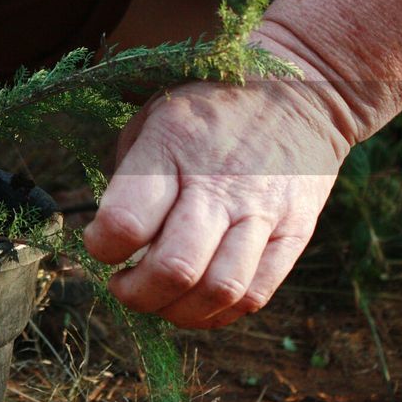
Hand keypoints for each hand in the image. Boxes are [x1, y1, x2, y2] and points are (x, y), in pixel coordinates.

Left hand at [84, 47, 352, 328]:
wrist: (301, 90)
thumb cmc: (209, 108)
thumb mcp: (154, 119)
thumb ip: (129, 178)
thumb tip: (110, 238)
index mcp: (172, 146)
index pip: (126, 221)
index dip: (102, 246)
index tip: (100, 244)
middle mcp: (219, 184)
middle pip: (174, 268)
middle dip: (136, 293)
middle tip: (123, 284)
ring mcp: (263, 212)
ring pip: (218, 290)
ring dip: (177, 311)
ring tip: (160, 297)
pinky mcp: (296, 234)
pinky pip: (255, 294)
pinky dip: (218, 312)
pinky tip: (197, 300)